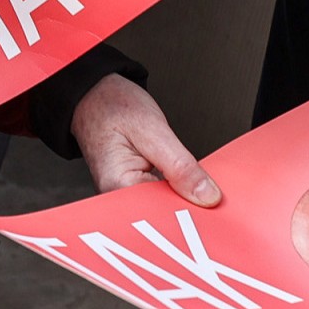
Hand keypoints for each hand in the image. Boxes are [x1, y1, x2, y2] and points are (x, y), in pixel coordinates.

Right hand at [70, 74, 220, 206]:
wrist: (93, 93)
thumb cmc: (111, 105)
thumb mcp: (153, 130)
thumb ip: (180, 166)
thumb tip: (206, 195)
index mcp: (118, 185)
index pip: (161, 214)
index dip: (190, 210)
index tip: (215, 206)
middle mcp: (117, 196)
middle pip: (162, 215)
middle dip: (189, 206)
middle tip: (212, 196)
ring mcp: (125, 193)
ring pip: (163, 206)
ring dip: (184, 198)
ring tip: (200, 188)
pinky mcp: (133, 187)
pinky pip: (159, 196)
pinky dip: (176, 190)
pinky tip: (188, 184)